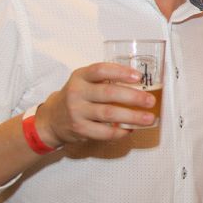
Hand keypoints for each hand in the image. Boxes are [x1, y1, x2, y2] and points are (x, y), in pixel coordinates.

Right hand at [35, 62, 156, 146]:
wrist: (52, 119)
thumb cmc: (78, 97)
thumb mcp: (85, 81)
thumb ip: (107, 79)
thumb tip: (142, 83)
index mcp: (80, 76)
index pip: (100, 70)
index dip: (120, 72)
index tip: (138, 77)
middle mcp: (77, 92)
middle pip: (108, 93)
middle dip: (133, 97)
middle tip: (150, 100)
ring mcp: (77, 112)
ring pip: (109, 114)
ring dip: (132, 116)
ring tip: (148, 118)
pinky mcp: (79, 129)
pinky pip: (104, 132)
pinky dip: (120, 131)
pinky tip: (131, 129)